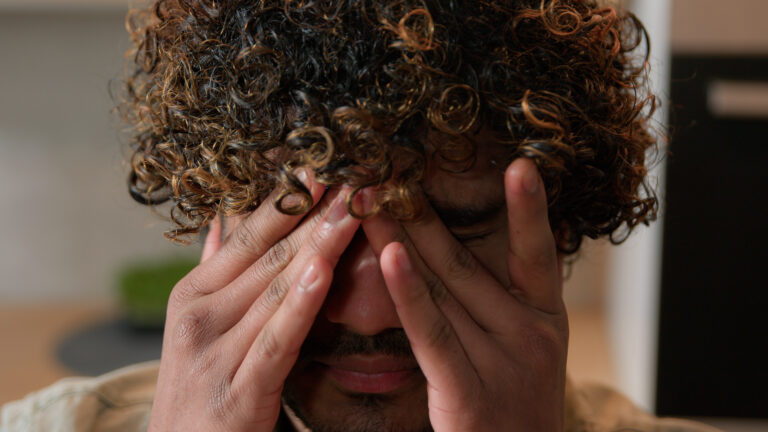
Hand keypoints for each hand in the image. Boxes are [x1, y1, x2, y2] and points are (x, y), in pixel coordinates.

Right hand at [148, 175, 361, 431]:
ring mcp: (214, 352)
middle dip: (316, 211)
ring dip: (320, 244)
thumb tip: (220, 221)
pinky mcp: (237, 392)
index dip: (291, 198)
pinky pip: (276, 340)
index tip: (326, 162)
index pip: (251, 235)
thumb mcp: (198, 328)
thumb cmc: (198, 390)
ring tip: (353, 207)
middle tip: (354, 172)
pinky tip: (323, 270)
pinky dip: (299, 304)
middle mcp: (199, 315)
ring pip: (277, 287)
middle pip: (270, 254)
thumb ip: (214, 273)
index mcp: (194, 293)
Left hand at [363, 158, 567, 430]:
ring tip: (370, 198)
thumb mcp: (524, 352)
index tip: (520, 164)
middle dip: (424, 216)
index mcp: (548, 321)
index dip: (531, 211)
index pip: (539, 256)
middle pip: (467, 265)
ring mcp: (504, 365)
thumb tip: (448, 254)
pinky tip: (389, 256)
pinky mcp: (468, 394)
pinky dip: (409, 293)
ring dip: (402, 239)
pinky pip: (432, 335)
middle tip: (390, 170)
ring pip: (443, 291)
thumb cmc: (512, 407)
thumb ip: (498, 307)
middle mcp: (532, 336)